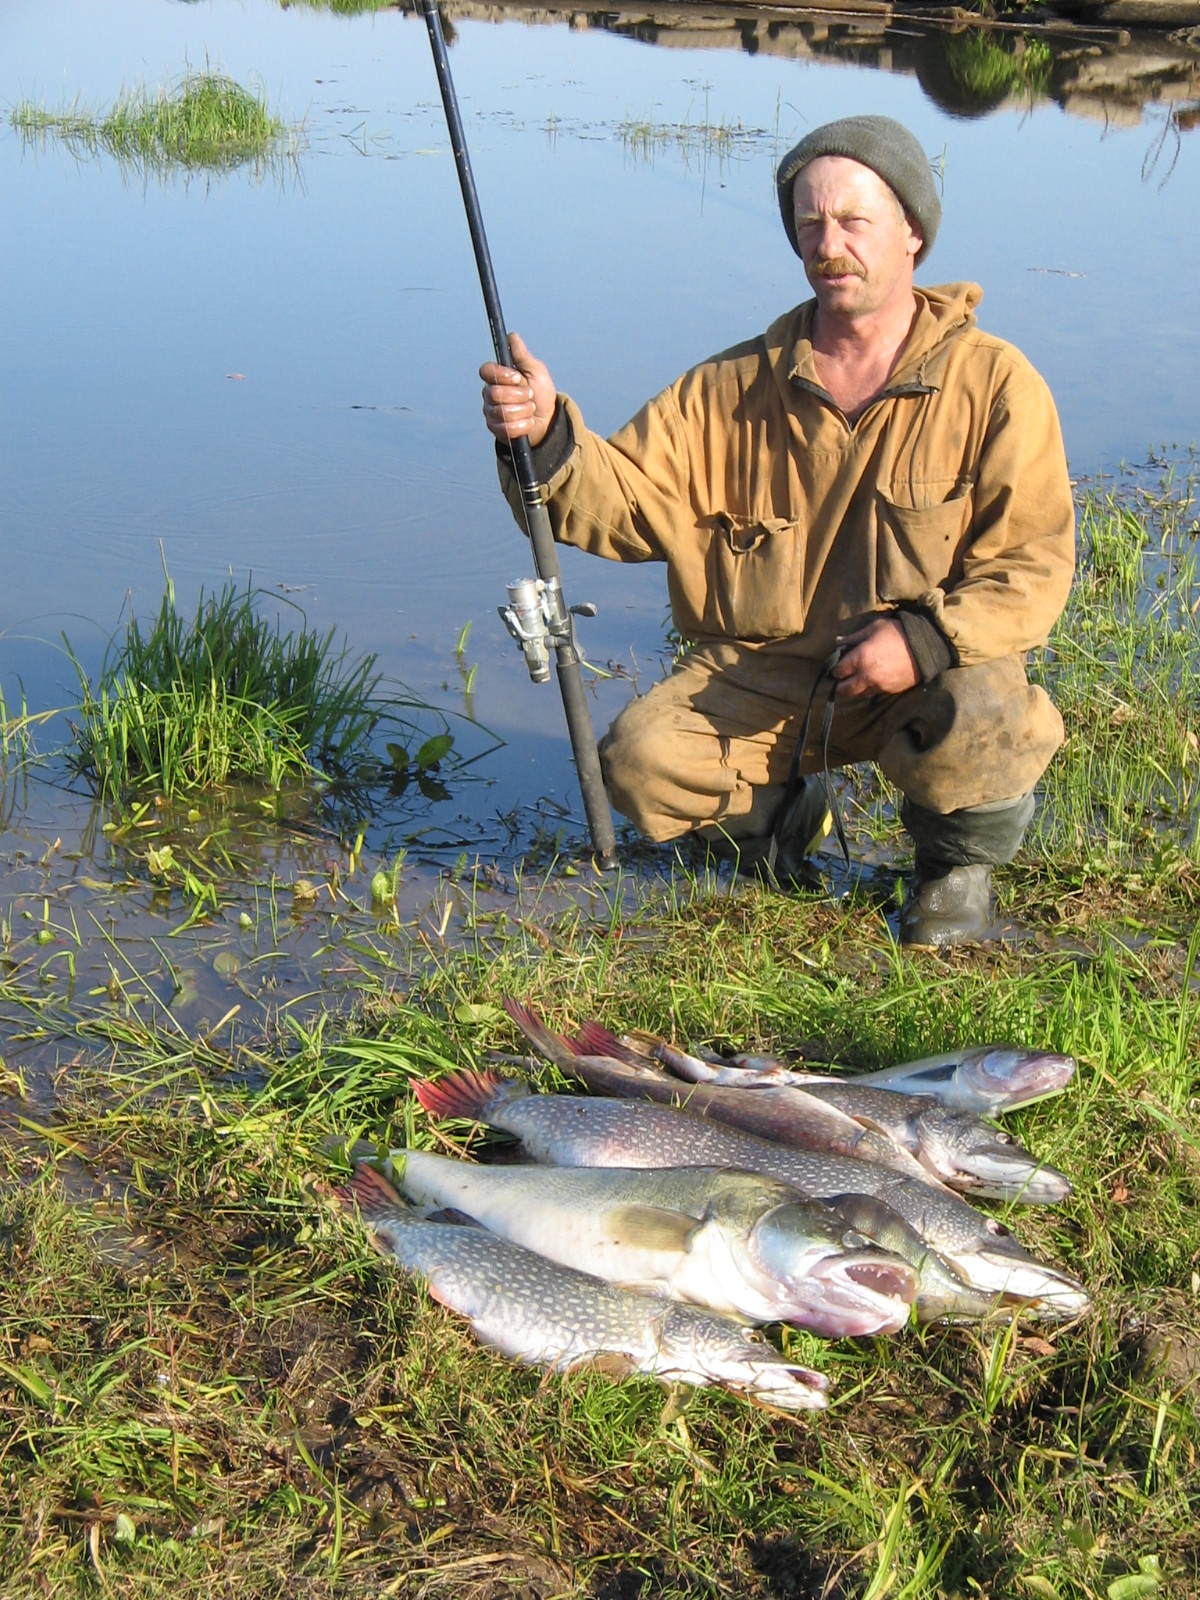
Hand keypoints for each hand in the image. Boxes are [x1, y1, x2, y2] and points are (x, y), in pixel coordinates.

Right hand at [479, 332, 557, 446]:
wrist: (548, 419)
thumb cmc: (541, 392)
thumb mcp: (536, 371)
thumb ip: (523, 356)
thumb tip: (512, 336)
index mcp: (497, 376)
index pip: (486, 371)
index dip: (502, 375)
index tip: (519, 378)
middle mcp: (490, 393)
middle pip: (495, 393)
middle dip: (519, 395)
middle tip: (530, 395)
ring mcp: (491, 412)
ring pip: (503, 412)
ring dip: (524, 411)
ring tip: (530, 409)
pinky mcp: (496, 429)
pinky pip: (507, 428)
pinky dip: (524, 425)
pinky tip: (528, 421)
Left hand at [831, 617, 919, 698]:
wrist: (925, 647)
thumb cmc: (898, 633)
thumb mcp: (875, 628)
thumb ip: (854, 637)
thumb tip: (838, 641)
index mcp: (860, 658)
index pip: (838, 671)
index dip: (836, 669)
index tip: (838, 666)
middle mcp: (866, 675)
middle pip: (844, 689)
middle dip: (841, 684)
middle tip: (844, 678)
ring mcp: (878, 685)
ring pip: (858, 694)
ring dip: (856, 689)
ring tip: (858, 680)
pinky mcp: (889, 691)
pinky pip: (873, 695)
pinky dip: (870, 690)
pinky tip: (873, 681)